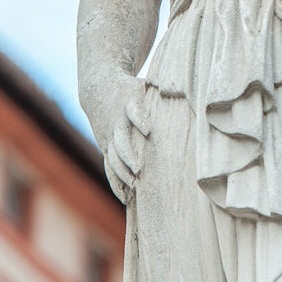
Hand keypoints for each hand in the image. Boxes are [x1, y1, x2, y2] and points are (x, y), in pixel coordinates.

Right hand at [83, 71, 151, 204]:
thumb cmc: (129, 87)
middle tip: (140, 170)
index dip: (140, 119)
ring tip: (135, 188)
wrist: (98, 87)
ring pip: (113, 160)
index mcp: (128, 104)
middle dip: (129, 157)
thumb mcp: (142, 84)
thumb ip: (161, 88)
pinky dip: (116, 183)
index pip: (133, 111)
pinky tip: (126, 198)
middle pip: (120, 143)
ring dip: (123, 174)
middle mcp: (116, 124)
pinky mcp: (106, 147)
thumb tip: (183, 90)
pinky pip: (109, 168)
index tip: (148, 129)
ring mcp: (108, 137)